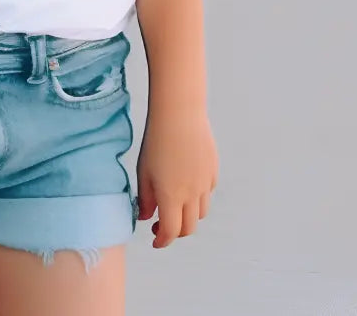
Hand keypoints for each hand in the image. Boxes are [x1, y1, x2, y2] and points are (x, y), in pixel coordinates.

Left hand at [136, 107, 217, 247]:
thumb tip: (146, 217)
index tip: (154, 241)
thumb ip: (144, 198)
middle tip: (160, 226)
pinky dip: (197, 199)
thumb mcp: (143, 171)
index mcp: (172, 196)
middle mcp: (192, 194)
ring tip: (173, 206)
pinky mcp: (213, 171)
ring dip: (187, 217)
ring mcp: (205, 183)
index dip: (162, 241)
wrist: (179, 114)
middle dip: (175, 232)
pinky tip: (185, 186)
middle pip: (188, 227)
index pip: (170, 231)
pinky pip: (207, 194)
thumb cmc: (156, 141)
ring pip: (201, 213)